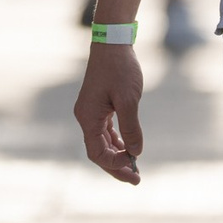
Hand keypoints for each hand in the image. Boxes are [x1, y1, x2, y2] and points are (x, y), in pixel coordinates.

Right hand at [73, 43, 144, 183]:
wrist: (112, 43)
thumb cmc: (120, 69)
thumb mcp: (129, 100)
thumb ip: (131, 129)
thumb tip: (135, 153)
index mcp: (88, 117)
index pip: (97, 152)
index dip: (115, 165)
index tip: (135, 169)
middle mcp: (85, 116)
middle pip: (98, 151)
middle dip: (116, 166)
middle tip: (136, 179)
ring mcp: (91, 111)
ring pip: (102, 142)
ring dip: (117, 155)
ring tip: (135, 167)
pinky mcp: (98, 106)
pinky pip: (105, 131)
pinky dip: (116, 142)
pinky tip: (128, 148)